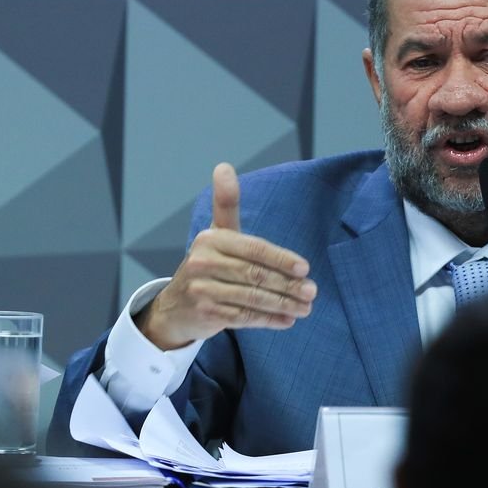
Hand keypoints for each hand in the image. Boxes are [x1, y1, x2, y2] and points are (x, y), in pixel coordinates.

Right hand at [135, 163, 317, 348]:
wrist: (175, 306)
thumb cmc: (207, 266)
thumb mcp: (216, 234)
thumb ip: (226, 204)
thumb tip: (223, 166)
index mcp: (211, 240)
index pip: (254, 249)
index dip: (281, 259)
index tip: (305, 268)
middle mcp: (202, 263)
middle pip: (255, 275)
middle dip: (288, 285)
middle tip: (312, 292)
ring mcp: (202, 290)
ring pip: (252, 298)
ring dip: (283, 305)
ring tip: (305, 308)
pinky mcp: (205, 313)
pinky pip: (244, 317)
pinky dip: (269, 320)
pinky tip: (288, 321)